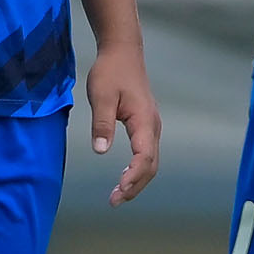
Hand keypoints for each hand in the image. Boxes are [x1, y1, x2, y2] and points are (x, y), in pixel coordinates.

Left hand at [84, 39, 159, 204]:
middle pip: (151, 165)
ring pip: (151, 161)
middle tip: (114, 201)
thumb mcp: (101, 95)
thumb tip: (101, 151)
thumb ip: (101, 123)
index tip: (118, 190)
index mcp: (144, 121)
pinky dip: (138, 169)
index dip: (133, 177)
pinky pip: (147, 153)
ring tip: (118, 195)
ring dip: (137, 180)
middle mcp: (153, 126)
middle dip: (135, 186)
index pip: (144, 157)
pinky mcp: (147, 125)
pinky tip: (124, 176)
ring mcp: (152, 126)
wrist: (123, 51)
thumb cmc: (110, 71)